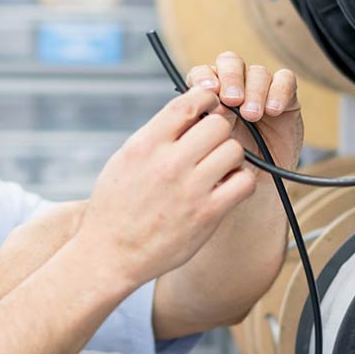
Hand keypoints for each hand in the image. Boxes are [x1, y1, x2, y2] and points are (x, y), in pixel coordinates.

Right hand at [76, 86, 255, 287]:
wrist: (110, 253)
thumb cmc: (116, 206)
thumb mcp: (125, 159)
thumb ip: (156, 135)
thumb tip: (190, 111)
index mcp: (145, 145)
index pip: (187, 103)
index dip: (205, 99)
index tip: (208, 108)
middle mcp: (168, 164)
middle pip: (218, 124)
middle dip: (220, 130)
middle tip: (212, 144)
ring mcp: (190, 190)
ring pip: (235, 150)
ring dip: (231, 156)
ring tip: (218, 168)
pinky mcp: (207, 215)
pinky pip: (244, 182)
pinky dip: (240, 182)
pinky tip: (226, 188)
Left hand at [186, 51, 301, 167]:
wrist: (259, 185)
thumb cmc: (229, 167)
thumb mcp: (208, 149)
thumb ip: (200, 128)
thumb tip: (196, 112)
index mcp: (209, 97)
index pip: (203, 73)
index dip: (204, 77)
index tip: (209, 93)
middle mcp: (234, 88)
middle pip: (230, 62)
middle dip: (230, 78)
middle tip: (232, 101)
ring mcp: (261, 90)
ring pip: (257, 72)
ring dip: (254, 91)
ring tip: (252, 115)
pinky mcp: (286, 97)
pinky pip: (286, 80)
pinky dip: (279, 91)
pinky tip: (273, 110)